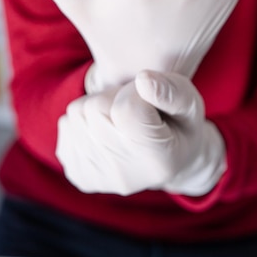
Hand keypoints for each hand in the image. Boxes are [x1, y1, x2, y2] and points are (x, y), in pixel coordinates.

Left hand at [56, 71, 225, 196]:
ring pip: (76, 114)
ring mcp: (97, 178)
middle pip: (95, 109)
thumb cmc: (182, 124)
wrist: (169, 160)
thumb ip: (172, 91)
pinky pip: (65, 127)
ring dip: (96, 107)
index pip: (126, 110)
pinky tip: (106, 129)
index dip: (134, 92)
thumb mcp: (191, 104)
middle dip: (113, 97)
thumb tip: (143, 79)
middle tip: (135, 108)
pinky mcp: (78, 173)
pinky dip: (83, 121)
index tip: (147, 98)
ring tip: (120, 118)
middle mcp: (123, 174)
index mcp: (157, 159)